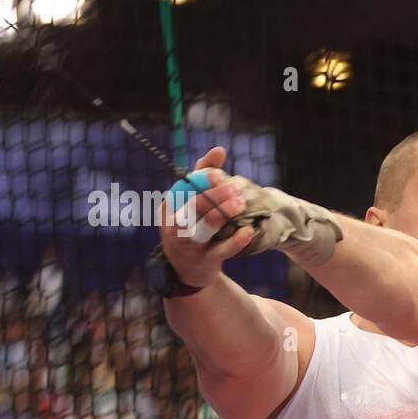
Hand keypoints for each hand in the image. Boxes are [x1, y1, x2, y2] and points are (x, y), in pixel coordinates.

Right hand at [157, 146, 255, 290]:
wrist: (187, 268)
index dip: (201, 181)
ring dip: (223, 214)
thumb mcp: (190, 201)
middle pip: (193, 209)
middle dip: (214, 196)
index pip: (183, 191)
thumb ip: (203, 174)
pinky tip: (248, 230)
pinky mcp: (206, 261)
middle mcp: (175, 227)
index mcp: (169, 208)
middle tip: (235, 187)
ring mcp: (189, 246)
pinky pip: (221, 250)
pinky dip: (236, 241)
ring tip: (240, 203)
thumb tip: (220, 150)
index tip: (219, 173)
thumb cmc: (190, 225)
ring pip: (205, 228)